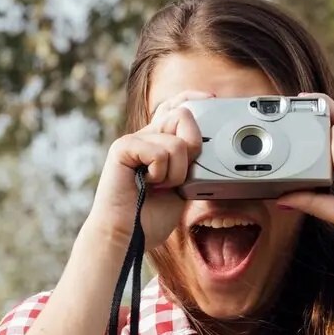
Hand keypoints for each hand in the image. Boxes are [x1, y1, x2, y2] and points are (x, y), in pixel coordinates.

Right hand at [86, 90, 210, 246]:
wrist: (126, 235)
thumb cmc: (148, 218)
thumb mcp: (181, 187)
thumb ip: (190, 164)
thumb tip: (207, 148)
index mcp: (157, 143)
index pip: (174, 107)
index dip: (192, 98)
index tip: (210, 99)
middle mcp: (145, 137)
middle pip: (182, 115)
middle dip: (193, 147)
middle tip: (181, 176)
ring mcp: (133, 141)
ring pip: (177, 141)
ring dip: (177, 172)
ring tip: (160, 186)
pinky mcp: (123, 148)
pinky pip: (159, 152)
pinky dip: (161, 173)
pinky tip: (148, 184)